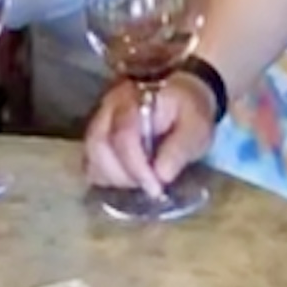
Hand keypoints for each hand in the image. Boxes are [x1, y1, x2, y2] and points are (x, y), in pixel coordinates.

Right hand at [84, 70, 220, 206]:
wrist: (181, 98)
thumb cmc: (188, 112)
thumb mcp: (196, 127)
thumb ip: (180, 148)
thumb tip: (161, 175)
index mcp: (134, 98)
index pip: (123, 135)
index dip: (136, 167)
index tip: (156, 187)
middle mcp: (109, 106)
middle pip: (99, 146)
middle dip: (123, 175)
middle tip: (149, 188)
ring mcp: (98, 119)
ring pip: (91, 156)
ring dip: (113, 178)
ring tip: (141, 184)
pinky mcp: (96, 135)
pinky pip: (90, 161)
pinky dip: (105, 178)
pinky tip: (127, 182)